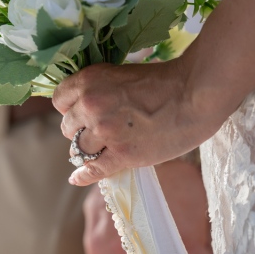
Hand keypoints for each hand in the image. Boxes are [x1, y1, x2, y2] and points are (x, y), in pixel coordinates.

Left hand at [53, 61, 221, 185]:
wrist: (195, 93)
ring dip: (88, 148)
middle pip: (67, 127)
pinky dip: (84, 176)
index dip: (70, 107)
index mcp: (89, 81)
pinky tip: (77, 179)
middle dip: (80, 128)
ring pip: (79, 148)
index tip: (81, 111)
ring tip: (102, 146)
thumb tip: (80, 108)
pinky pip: (94, 169)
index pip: (59, 100)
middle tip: (100, 128)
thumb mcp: (119, 74)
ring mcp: (105, 131)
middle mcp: (91, 105)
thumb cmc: (163, 80)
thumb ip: (98, 89)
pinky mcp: (122, 154)